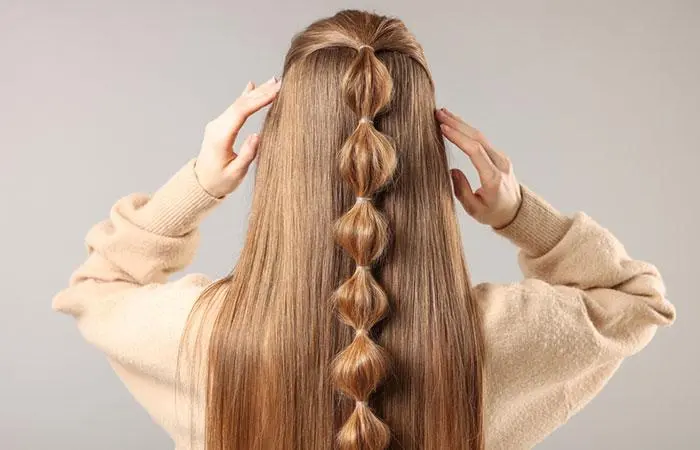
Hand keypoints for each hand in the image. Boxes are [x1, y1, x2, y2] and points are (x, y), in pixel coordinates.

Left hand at [194, 76, 281, 197]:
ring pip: (238, 103)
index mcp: (220, 137)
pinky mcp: (221, 125)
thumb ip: (247, 155)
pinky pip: (235, 108)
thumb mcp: (236, 173)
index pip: (241, 112)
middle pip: (240, 104)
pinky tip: (252, 86)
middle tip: (279, 82)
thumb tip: (257, 135)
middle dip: (261, 92)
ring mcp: (217, 124)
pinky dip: (246, 97)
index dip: (259, 100)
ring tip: (273, 82)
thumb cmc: (219, 181)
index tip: (275, 92)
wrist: (201, 184)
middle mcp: (217, 126)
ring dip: (256, 92)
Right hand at [436, 107, 521, 228]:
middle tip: (439, 114)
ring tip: (444, 113)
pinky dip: (467, 130)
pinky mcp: (499, 156)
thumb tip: (452, 171)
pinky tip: (456, 124)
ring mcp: (501, 158)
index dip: (458, 138)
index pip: (475, 151)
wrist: (516, 211)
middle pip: (478, 138)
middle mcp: (500, 164)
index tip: (443, 128)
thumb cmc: (493, 213)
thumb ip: (462, 191)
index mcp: (493, 178)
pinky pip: (482, 139)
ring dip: (461, 124)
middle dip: (457, 124)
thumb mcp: (474, 210)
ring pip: (480, 136)